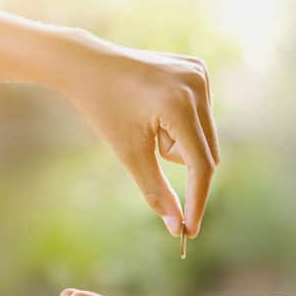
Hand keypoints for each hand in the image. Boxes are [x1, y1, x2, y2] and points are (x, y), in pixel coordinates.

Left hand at [63, 33, 218, 237]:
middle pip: (205, 153)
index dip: (196, 200)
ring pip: (204, 136)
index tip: (191, 230)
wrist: (90, 65)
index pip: (200, 165)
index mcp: (179, 105)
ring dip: (179, 141)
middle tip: (146, 138)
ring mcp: (200, 73)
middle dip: (177, 157)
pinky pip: (201, 115)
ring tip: (148, 119)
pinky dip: (182, 122)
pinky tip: (157, 105)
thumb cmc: (105, 110)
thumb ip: (156, 192)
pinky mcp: (198, 69)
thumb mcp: (130, 154)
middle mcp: (197, 85)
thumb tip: (177, 228)